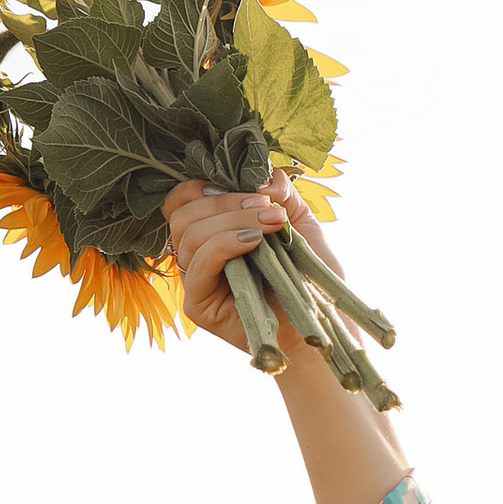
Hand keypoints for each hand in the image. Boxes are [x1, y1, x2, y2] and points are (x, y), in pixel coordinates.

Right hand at [163, 172, 343, 363]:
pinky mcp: (198, 305)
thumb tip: (258, 179)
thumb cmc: (308, 276)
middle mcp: (197, 256)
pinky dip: (224, 244)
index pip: (183, 199)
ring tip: (271, 224)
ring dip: (232, 220)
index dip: (205, 184)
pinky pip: (199, 263)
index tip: (248, 187)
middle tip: (267, 207)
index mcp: (210, 233)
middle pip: (182, 213)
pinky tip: (254, 242)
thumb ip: (280, 191)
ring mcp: (195, 281)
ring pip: (189, 234)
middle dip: (226, 202)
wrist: (319, 324)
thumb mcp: (298, 221)